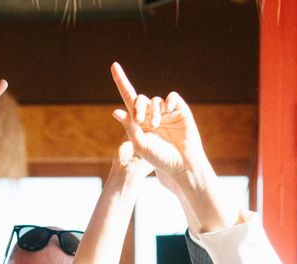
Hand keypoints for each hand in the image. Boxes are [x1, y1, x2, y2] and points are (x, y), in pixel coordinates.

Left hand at [110, 63, 237, 232]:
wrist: (182, 164)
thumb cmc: (160, 158)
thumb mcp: (140, 144)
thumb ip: (129, 127)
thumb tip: (116, 111)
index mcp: (140, 122)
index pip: (129, 98)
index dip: (121, 82)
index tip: (114, 66)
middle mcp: (152, 114)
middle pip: (140, 99)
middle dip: (138, 106)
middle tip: (140, 119)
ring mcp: (166, 112)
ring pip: (155, 100)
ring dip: (153, 111)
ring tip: (156, 125)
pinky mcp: (180, 110)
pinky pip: (171, 97)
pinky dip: (168, 100)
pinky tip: (167, 109)